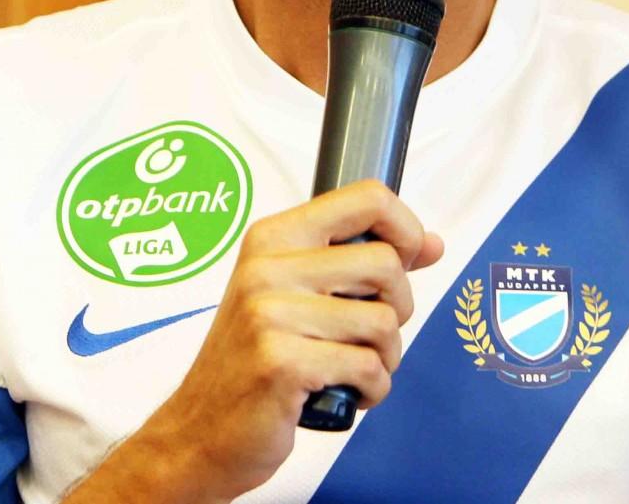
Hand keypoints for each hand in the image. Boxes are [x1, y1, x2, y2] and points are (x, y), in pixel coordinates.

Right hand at [62, 180, 443, 502]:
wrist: (198, 431)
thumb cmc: (254, 358)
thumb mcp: (297, 293)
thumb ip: (361, 261)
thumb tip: (431, 244)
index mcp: (274, 236)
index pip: (366, 197)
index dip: (404, 227)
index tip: (408, 257)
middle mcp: (268, 267)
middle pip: (386, 263)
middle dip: (399, 307)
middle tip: (370, 333)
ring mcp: (271, 314)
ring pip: (384, 321)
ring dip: (386, 356)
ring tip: (354, 366)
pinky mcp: (281, 363)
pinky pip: (368, 367)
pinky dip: (373, 389)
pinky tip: (347, 393)